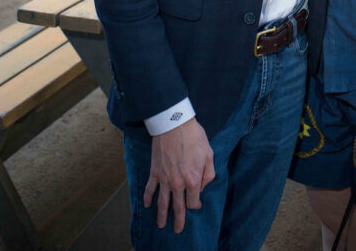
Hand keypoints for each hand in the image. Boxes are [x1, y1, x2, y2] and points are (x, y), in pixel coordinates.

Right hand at [144, 117, 214, 232]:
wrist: (174, 124)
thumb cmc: (193, 137)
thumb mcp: (209, 153)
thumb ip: (208, 173)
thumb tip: (202, 186)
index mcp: (192, 180)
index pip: (194, 202)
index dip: (196, 205)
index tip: (196, 204)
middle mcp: (178, 184)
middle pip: (178, 207)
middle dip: (178, 220)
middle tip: (177, 231)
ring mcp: (164, 179)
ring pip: (162, 203)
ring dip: (161, 216)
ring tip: (161, 226)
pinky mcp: (155, 172)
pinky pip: (150, 189)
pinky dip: (147, 198)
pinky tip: (147, 205)